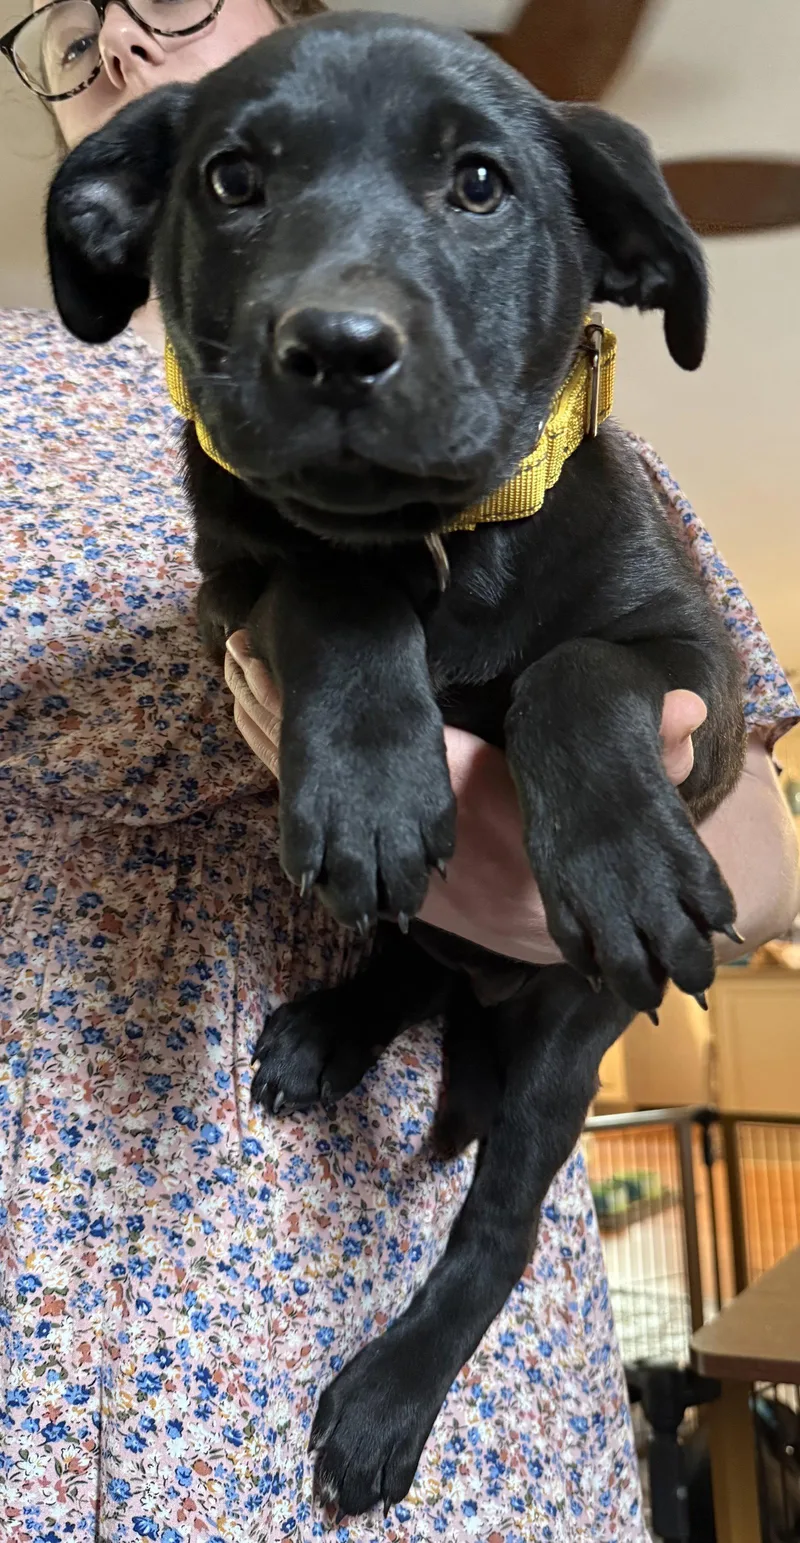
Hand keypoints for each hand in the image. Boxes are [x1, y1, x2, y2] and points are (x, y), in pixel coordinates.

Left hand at [224, 631, 707, 960]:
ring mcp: (388, 843)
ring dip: (271, 728)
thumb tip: (690, 710)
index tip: (290, 653)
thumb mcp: (623, 805)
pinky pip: (319, 809)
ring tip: (235, 668)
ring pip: (315, 786)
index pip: (391, 744)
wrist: (559, 931)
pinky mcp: (373, 848)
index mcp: (466, 800)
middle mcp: (412, 824)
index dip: (335, 705)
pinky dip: (287, 767)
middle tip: (236, 644)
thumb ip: (652, 755)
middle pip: (331, 762)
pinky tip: (256, 725)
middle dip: (281, 703)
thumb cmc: (582, 858)